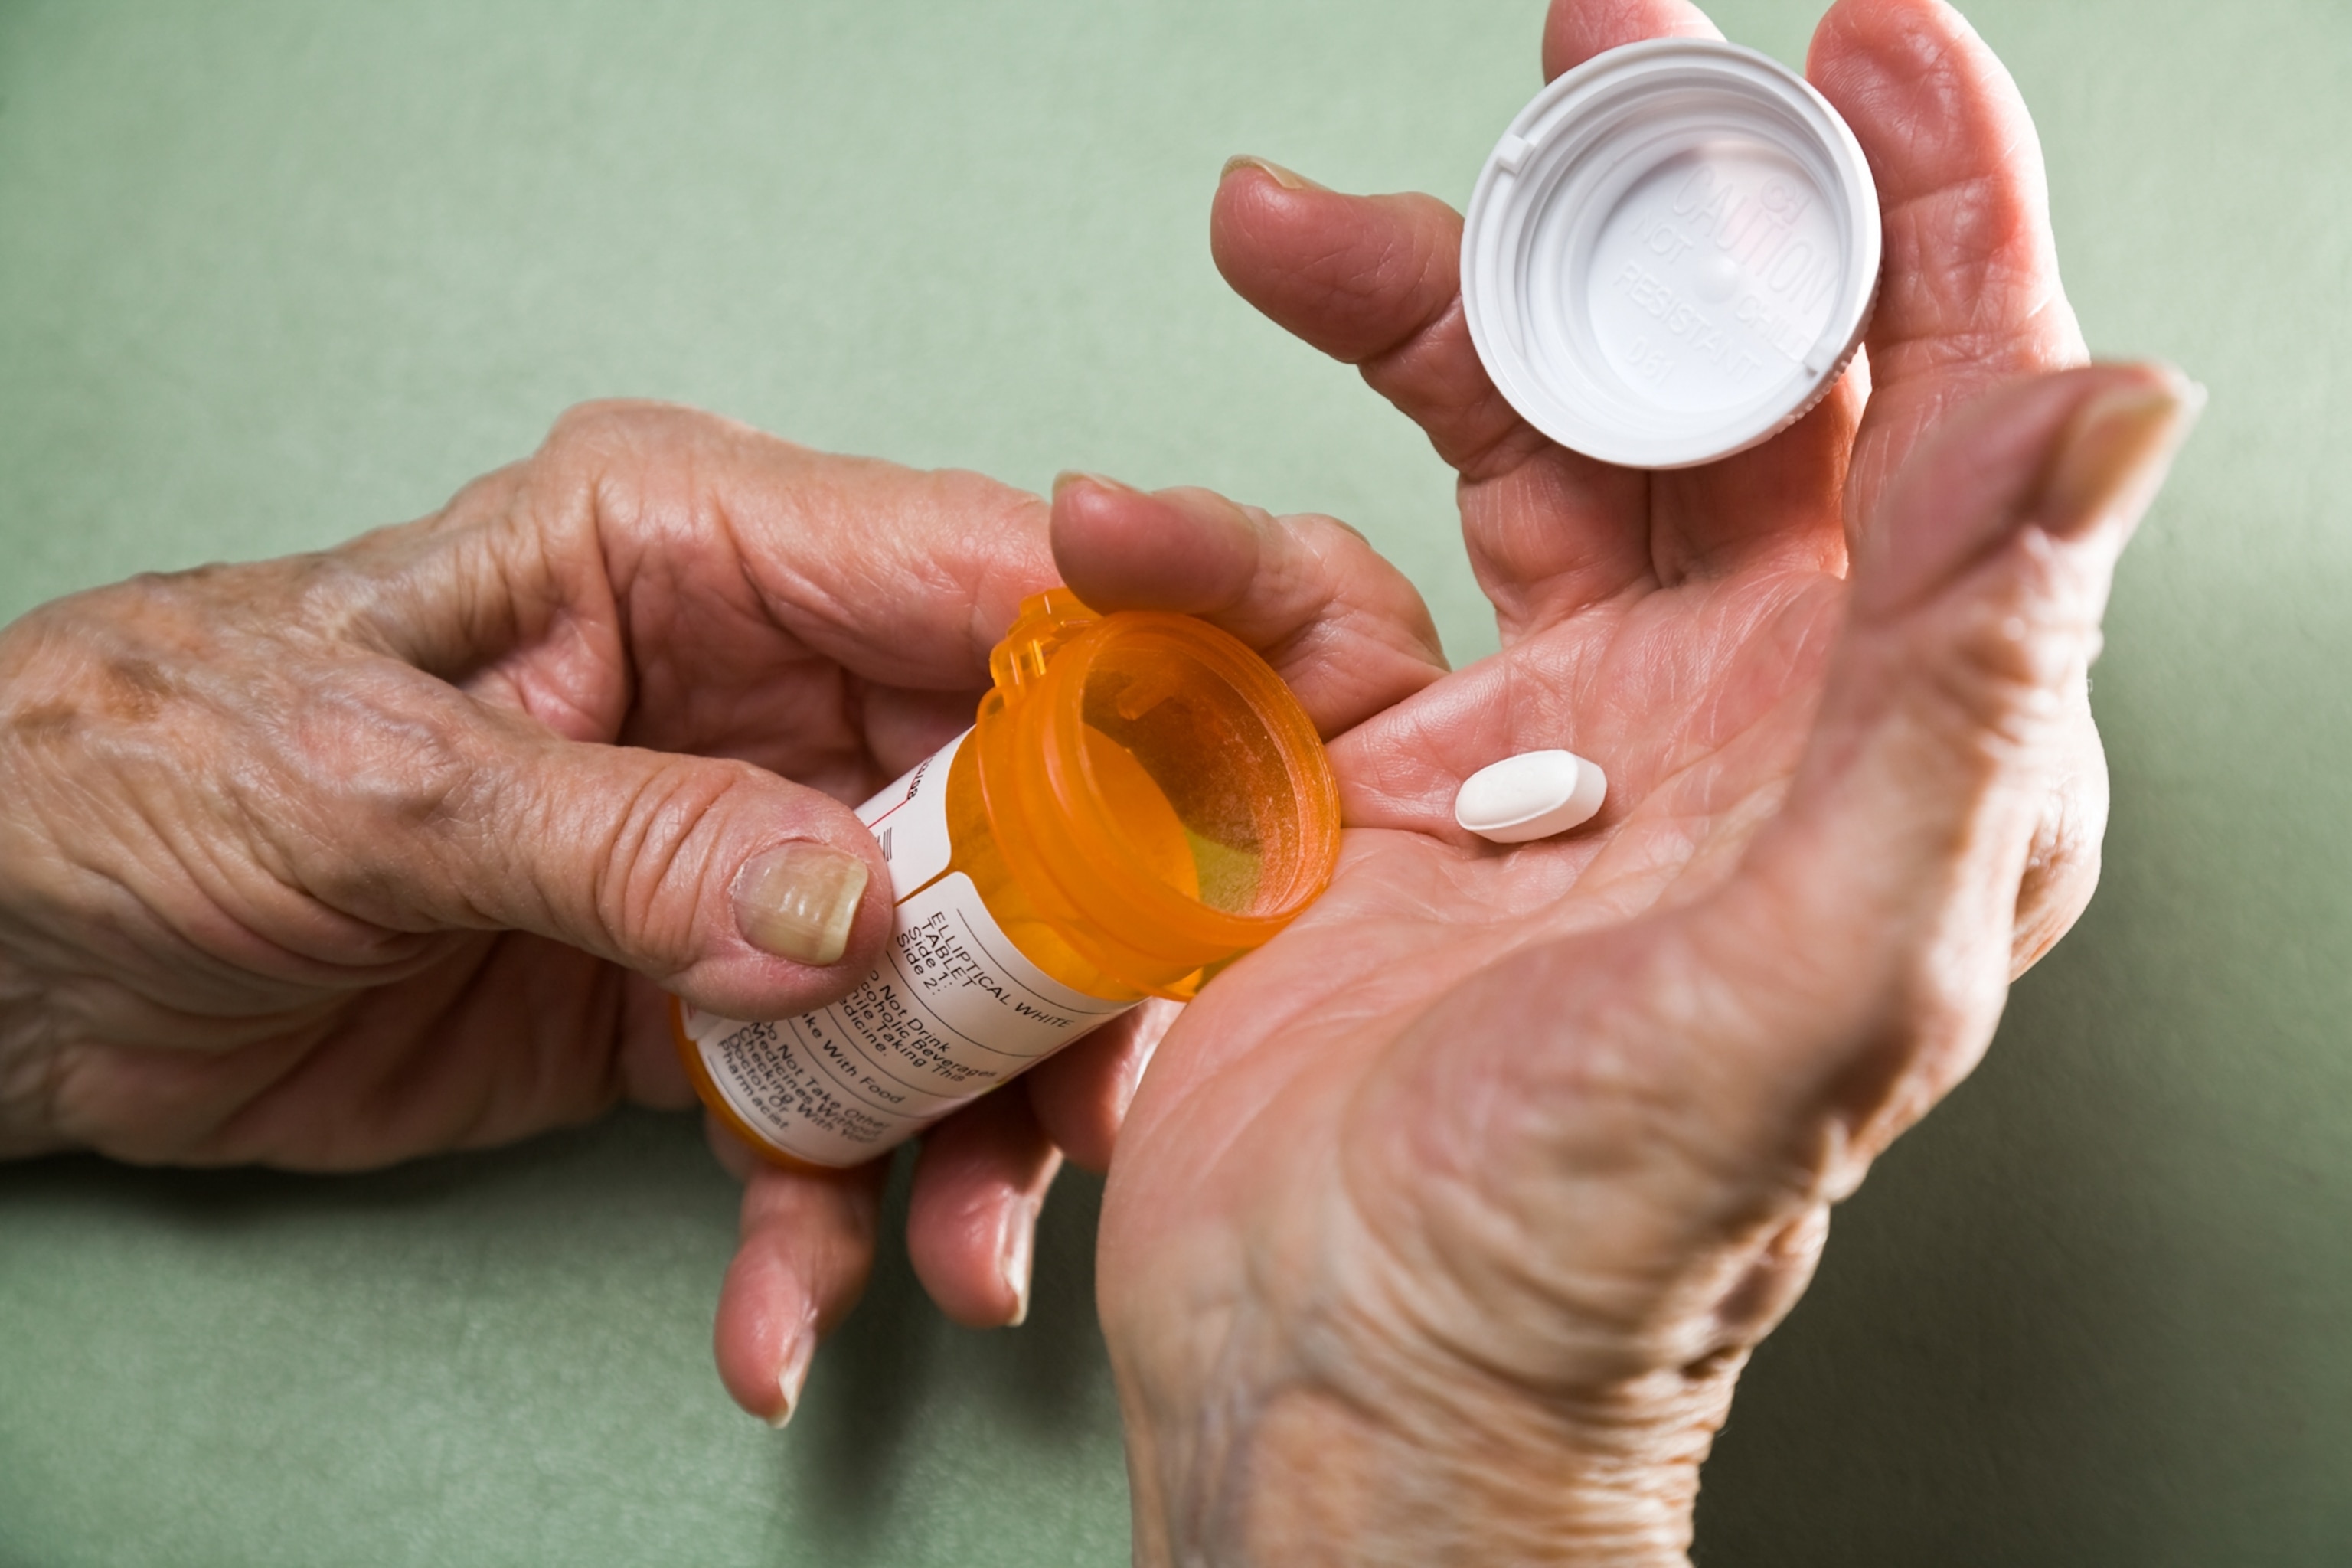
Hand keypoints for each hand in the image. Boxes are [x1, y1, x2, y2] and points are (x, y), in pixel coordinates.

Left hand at [0, 403, 1445, 1422]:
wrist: (11, 957)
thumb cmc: (141, 775)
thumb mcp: (372, 785)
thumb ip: (621, 838)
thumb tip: (849, 914)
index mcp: (694, 550)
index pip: (977, 576)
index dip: (1140, 672)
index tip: (1244, 812)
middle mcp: (751, 691)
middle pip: (1009, 810)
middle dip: (1067, 974)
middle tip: (1100, 1114)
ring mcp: (736, 855)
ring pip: (938, 985)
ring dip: (963, 1137)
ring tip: (949, 1270)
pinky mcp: (695, 1002)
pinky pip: (818, 1109)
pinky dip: (818, 1219)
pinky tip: (780, 1315)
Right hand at [1091, 1, 2199, 1559]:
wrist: (1348, 1386)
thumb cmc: (1582, 1253)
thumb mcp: (1803, 979)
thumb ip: (1959, 702)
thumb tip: (2116, 422)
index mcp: (1887, 749)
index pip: (1957, 420)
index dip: (1926, 214)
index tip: (1864, 53)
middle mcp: (1735, 718)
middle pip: (1715, 389)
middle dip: (1648, 206)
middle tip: (1593, 64)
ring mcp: (1554, 737)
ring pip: (1506, 449)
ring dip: (1402, 318)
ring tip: (1280, 228)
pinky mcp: (1386, 779)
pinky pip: (1309, 587)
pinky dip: (1211, 537)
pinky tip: (1128, 526)